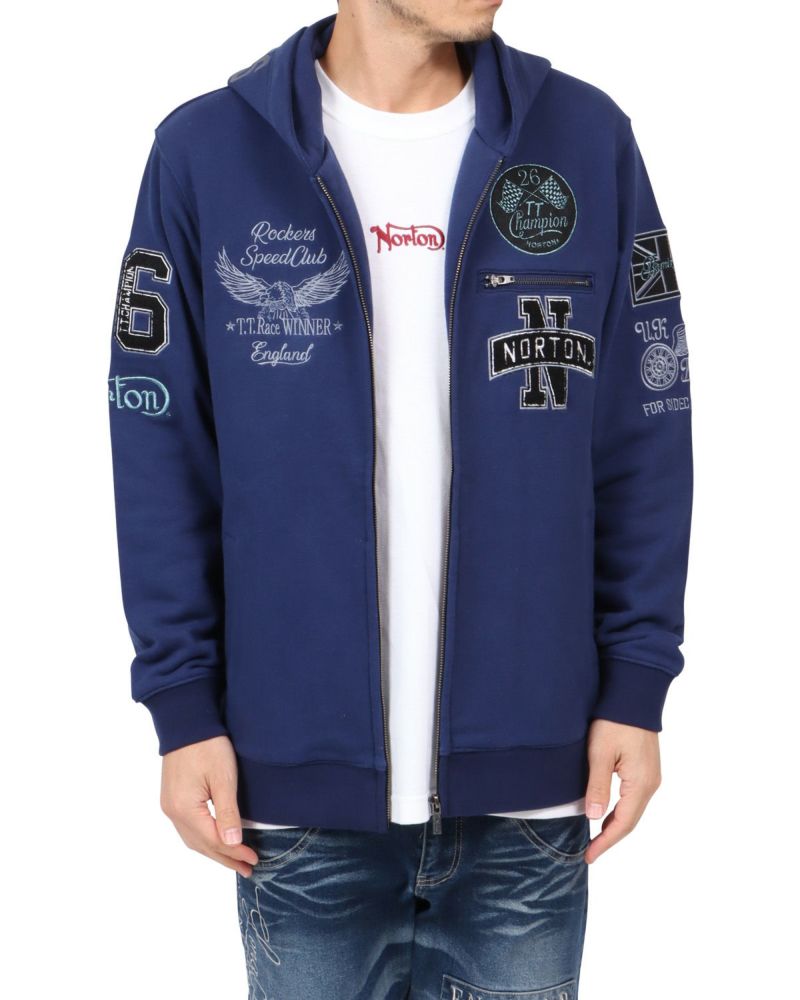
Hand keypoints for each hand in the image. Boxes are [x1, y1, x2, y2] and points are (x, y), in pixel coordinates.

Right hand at [160, 734, 258, 875]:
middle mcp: (172, 812)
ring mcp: (169, 805)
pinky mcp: (171, 798)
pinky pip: (187, 828)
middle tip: (247, 868)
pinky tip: (214, 841)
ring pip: (193, 839)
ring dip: (214, 851)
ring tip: (234, 860)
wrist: (186, 721)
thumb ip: (228, 812)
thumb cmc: (208, 745)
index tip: (254, 859)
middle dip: (225, 857)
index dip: (235, 852)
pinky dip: (203, 838)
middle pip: (201, 844)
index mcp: (184, 809)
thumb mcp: (223, 778)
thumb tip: (233, 843)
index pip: (214, 840)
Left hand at [583, 718, 660, 863]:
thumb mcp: (600, 753)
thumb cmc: (614, 721)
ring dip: (615, 825)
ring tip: (596, 837)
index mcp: (641, 784)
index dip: (606, 842)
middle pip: (631, 820)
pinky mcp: (646, 768)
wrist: (633, 695)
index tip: (589, 856)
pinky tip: (607, 812)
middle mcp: (651, 784)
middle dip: (610, 838)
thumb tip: (595, 818)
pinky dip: (621, 810)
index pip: (623, 824)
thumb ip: (598, 786)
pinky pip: (634, 798)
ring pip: (633, 810)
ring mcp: (651, 776)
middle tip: (590, 852)